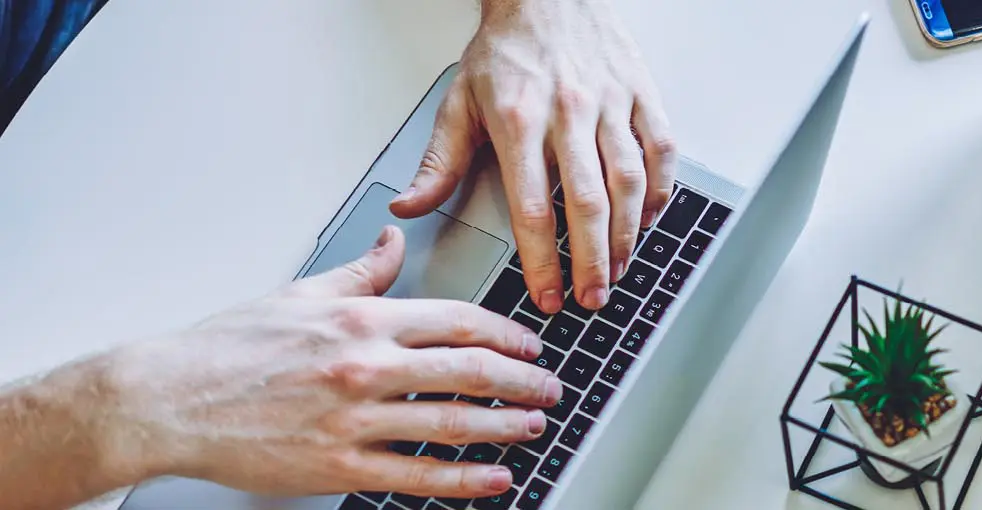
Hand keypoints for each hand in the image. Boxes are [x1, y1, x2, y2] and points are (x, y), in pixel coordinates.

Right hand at [97, 226, 561, 497]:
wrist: (167, 399)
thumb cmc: (226, 348)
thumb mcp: (299, 293)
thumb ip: (360, 272)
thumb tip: (394, 239)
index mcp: (360, 319)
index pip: (457, 321)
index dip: (506, 335)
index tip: (529, 345)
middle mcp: (365, 365)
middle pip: (470, 371)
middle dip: (523, 382)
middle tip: (550, 389)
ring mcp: (354, 418)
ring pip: (453, 423)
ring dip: (506, 426)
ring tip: (535, 427)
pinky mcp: (338, 464)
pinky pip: (417, 473)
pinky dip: (465, 479)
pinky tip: (495, 478)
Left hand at [390, 0, 673, 313]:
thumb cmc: (507, 49)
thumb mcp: (460, 100)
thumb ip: (439, 161)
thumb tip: (409, 208)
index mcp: (519, 120)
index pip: (532, 208)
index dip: (541, 261)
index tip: (546, 296)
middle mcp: (569, 113)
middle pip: (587, 204)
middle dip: (591, 262)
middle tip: (591, 299)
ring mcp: (611, 104)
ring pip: (630, 182)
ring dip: (627, 236)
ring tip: (618, 270)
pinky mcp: (642, 95)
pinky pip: (661, 151)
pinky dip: (660, 192)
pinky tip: (649, 219)